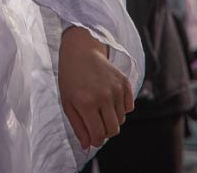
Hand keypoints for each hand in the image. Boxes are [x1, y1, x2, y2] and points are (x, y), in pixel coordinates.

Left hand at [58, 26, 133, 148]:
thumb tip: (87, 146)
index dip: (96, 140)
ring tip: (100, 107)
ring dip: (112, 119)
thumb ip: (78, 126)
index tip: (92, 138)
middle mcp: (103, 97)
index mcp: (86, 103)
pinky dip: (121, 108)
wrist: (81, 51)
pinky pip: (129, 107)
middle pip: (113, 130)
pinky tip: (109, 99)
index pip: (98, 134)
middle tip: (96, 124)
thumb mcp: (67, 102)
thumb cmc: (70, 78)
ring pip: (121, 119)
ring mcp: (116, 89)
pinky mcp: (125, 83)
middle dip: (105, 132)